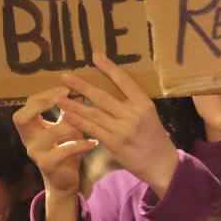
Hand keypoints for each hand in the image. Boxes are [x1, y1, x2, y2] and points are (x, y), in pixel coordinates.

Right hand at [14, 89, 98, 220]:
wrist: (65, 181)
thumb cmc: (66, 149)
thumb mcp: (66, 128)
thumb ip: (69, 112)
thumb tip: (81, 89)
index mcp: (31, 127)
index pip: (29, 104)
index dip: (45, 95)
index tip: (66, 90)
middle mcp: (29, 139)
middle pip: (21, 118)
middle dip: (41, 105)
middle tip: (63, 100)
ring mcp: (36, 153)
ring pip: (48, 134)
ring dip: (69, 127)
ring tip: (85, 124)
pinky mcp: (47, 165)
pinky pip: (63, 151)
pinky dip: (80, 145)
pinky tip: (94, 142)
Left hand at [56, 52, 178, 196]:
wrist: (161, 164)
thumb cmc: (155, 138)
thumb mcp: (149, 116)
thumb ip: (132, 104)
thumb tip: (112, 91)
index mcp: (144, 104)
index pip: (124, 81)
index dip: (109, 68)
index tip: (95, 56)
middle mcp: (133, 114)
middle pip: (103, 96)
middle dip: (82, 85)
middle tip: (66, 76)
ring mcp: (122, 129)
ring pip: (93, 113)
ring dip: (74, 104)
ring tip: (59, 95)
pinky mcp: (114, 143)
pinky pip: (92, 129)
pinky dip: (79, 121)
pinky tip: (67, 114)